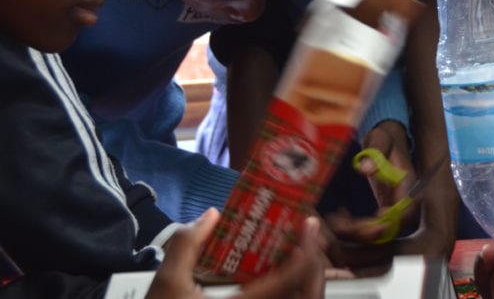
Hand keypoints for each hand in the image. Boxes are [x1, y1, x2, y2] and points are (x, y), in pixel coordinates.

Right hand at [148, 210, 330, 297]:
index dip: (306, 252)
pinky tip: (278, 276)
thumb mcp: (167, 283)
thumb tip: (212, 216)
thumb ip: (187, 245)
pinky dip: (289, 293)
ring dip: (304, 279)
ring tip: (298, 253)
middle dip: (313, 264)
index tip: (307, 226)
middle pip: (306, 295)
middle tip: (308, 237)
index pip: (288, 282)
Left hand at [326, 121, 416, 245]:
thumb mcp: (380, 139)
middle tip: (343, 227)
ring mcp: (393, 206)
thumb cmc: (385, 138)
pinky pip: (371, 226)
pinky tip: (339, 216)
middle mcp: (404, 200)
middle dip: (367, 233)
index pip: (406, 211)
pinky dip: (354, 228)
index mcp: (408, 184)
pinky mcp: (383, 210)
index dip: (390, 221)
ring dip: (356, 234)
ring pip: (379, 232)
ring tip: (335, 223)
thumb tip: (366, 168)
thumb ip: (375, 152)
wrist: (386, 140)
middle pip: (391, 228)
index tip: (371, 220)